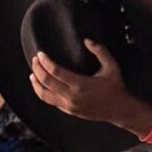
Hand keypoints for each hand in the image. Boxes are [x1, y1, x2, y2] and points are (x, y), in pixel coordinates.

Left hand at [29, 41, 151, 135]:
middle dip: (37, 69)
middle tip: (35, 60)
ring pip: (44, 95)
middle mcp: (72, 96)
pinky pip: (51, 102)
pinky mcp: (69, 111)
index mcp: (80, 84)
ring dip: (36, 84)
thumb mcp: (112, 67)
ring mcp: (69, 106)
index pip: (55, 71)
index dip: (45, 61)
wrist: (119, 109)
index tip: (40, 54)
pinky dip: (43, 93)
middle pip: (46, 82)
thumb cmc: (116, 87)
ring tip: (32, 74)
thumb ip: (100, 51)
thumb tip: (87, 40)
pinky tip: (42, 86)